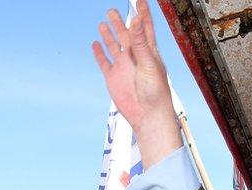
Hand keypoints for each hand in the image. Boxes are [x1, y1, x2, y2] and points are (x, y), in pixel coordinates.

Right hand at [93, 0, 181, 166]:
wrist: (148, 115)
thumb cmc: (155, 91)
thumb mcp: (148, 63)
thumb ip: (141, 42)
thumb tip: (136, 20)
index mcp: (148, 51)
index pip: (144, 27)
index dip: (142, 13)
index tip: (139, 0)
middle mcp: (135, 57)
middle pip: (126, 34)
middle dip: (120, 21)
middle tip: (113, 10)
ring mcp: (123, 67)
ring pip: (114, 46)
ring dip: (109, 34)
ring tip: (103, 22)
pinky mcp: (113, 78)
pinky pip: (104, 62)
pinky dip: (99, 53)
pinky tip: (95, 44)